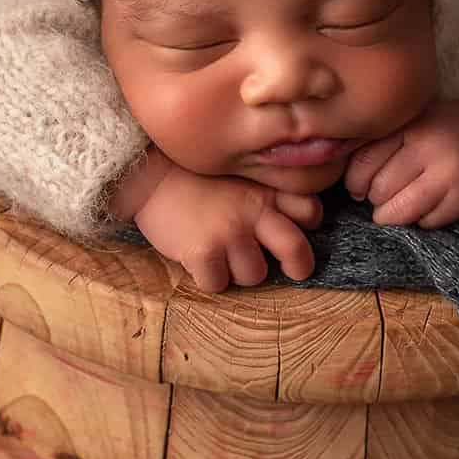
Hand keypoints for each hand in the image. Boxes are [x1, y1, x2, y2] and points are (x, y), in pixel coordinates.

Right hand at [129, 161, 323, 292]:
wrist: (148, 174)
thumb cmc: (192, 175)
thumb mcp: (236, 173)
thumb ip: (262, 192)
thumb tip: (285, 221)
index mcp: (264, 191)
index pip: (309, 209)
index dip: (308, 222)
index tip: (295, 227)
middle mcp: (252, 211)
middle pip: (296, 249)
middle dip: (300, 265)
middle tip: (293, 270)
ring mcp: (228, 233)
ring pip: (255, 275)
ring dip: (241, 271)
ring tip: (223, 255)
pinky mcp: (203, 252)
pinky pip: (218, 284)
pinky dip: (210, 279)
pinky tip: (200, 262)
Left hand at [344, 98, 458, 228]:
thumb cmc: (441, 127)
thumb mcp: (409, 121)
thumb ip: (377, 141)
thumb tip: (340, 177)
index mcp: (411, 126)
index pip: (363, 164)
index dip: (353, 182)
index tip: (358, 186)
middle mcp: (430, 150)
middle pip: (379, 191)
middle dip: (374, 198)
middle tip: (383, 193)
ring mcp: (450, 177)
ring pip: (399, 213)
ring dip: (391, 215)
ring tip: (397, 204)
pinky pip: (426, 224)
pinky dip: (420, 220)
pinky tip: (426, 204)